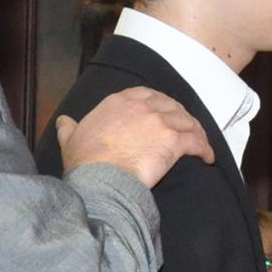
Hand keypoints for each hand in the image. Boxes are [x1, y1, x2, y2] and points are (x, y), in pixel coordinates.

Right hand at [57, 87, 214, 189]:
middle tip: (186, 129)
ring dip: (196, 132)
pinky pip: (197, 141)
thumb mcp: (70, 139)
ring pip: (187, 122)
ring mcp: (160, 122)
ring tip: (200, 144)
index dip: (159, 103)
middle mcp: (142, 106)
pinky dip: (205, 149)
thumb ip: (69, 128)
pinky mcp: (174, 141)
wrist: (100, 178)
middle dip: (180, 116)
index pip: (146, 94)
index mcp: (119, 102)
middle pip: (171, 106)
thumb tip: (63, 121)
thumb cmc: (85, 162)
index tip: (163, 112)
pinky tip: (207, 158)